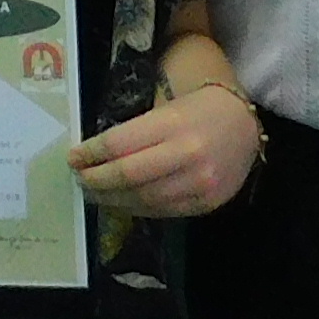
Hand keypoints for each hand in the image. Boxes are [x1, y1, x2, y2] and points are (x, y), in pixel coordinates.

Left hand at [73, 80, 261, 218]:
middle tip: (79, 180)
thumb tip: (93, 154)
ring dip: (113, 199)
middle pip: (128, 175)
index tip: (73, 157)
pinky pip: (163, 211)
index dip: (90, 154)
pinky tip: (123, 202)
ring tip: (95, 194)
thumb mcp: (166, 107)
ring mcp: (199, 184)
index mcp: (173, 124)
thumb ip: (135, 131)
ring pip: (144, 199)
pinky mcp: (207, 204)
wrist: (244, 126)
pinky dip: (137, 209)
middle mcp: (187, 155)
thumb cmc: (198, 110)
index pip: (119, 143)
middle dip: (96, 181)